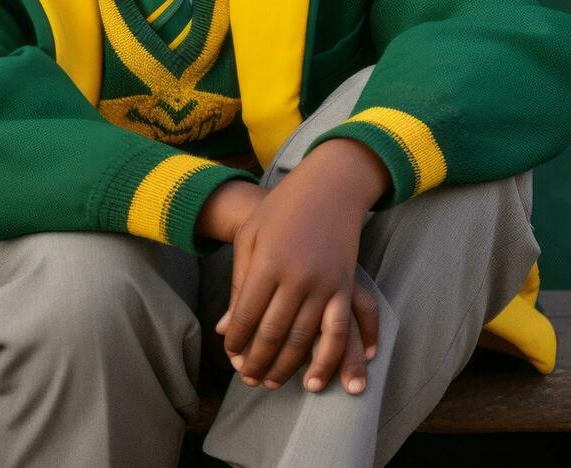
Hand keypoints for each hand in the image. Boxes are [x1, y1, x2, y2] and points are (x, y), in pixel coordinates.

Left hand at [213, 139, 385, 394]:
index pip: (247, 315)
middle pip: (273, 333)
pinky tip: (316, 378)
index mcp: (267, 262)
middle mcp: (297, 277)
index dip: (236, 340)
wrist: (330, 186)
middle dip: (258, 361)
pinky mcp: (346, 287)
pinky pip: (339, 331)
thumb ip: (240, 283)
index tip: (230, 355)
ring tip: (272, 383)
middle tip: (247, 379)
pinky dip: (329, 359)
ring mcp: (325, 283)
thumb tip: (224, 328)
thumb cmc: (281, 208)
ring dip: (287, 367)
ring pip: (304, 339)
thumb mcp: (251, 237)